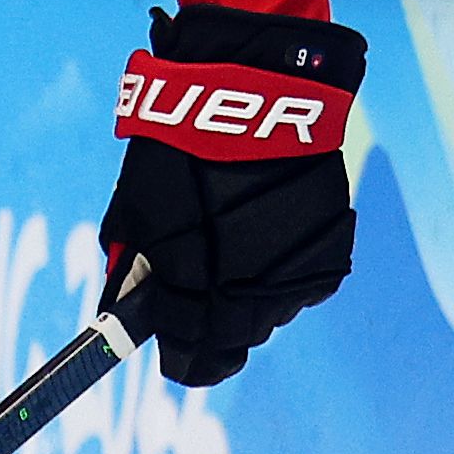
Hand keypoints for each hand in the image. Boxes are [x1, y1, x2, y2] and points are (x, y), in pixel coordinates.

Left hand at [100, 1, 366, 385]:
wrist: (257, 89)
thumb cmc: (180, 144)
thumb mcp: (137, 207)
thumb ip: (133, 264)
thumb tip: (123, 303)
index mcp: (199, 292)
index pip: (194, 363)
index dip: (179, 354)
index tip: (172, 342)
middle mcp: (253, 295)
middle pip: (235, 341)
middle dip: (212, 324)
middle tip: (198, 289)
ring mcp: (296, 275)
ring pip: (271, 313)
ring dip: (250, 295)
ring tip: (233, 245)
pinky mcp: (330, 251)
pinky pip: (303, 283)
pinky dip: (284, 269)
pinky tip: (268, 233)